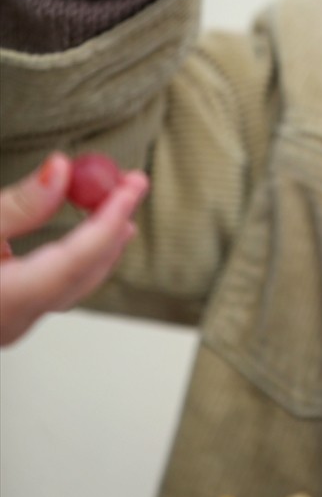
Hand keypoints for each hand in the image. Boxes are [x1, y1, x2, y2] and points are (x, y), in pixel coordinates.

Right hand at [0, 154, 147, 345]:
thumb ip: (18, 204)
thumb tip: (62, 170)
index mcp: (5, 300)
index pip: (80, 257)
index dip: (112, 217)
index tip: (133, 184)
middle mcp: (12, 322)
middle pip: (84, 275)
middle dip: (114, 227)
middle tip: (133, 185)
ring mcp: (8, 327)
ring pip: (72, 287)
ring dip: (100, 245)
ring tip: (120, 208)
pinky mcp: (3, 320)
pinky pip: (54, 290)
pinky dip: (77, 259)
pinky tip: (84, 238)